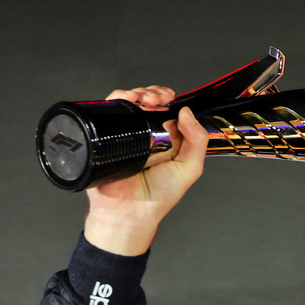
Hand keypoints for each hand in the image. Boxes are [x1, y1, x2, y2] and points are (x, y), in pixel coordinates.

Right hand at [82, 86, 207, 255]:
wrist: (130, 211)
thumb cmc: (159, 195)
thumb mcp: (189, 169)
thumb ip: (197, 141)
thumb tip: (187, 112)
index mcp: (165, 140)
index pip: (167, 110)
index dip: (169, 100)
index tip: (171, 98)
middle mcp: (145, 135)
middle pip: (147, 102)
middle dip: (154, 93)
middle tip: (158, 99)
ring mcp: (126, 134)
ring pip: (129, 103)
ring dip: (138, 93)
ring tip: (146, 99)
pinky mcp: (106, 135)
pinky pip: (109, 111)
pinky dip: (118, 98)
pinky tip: (128, 100)